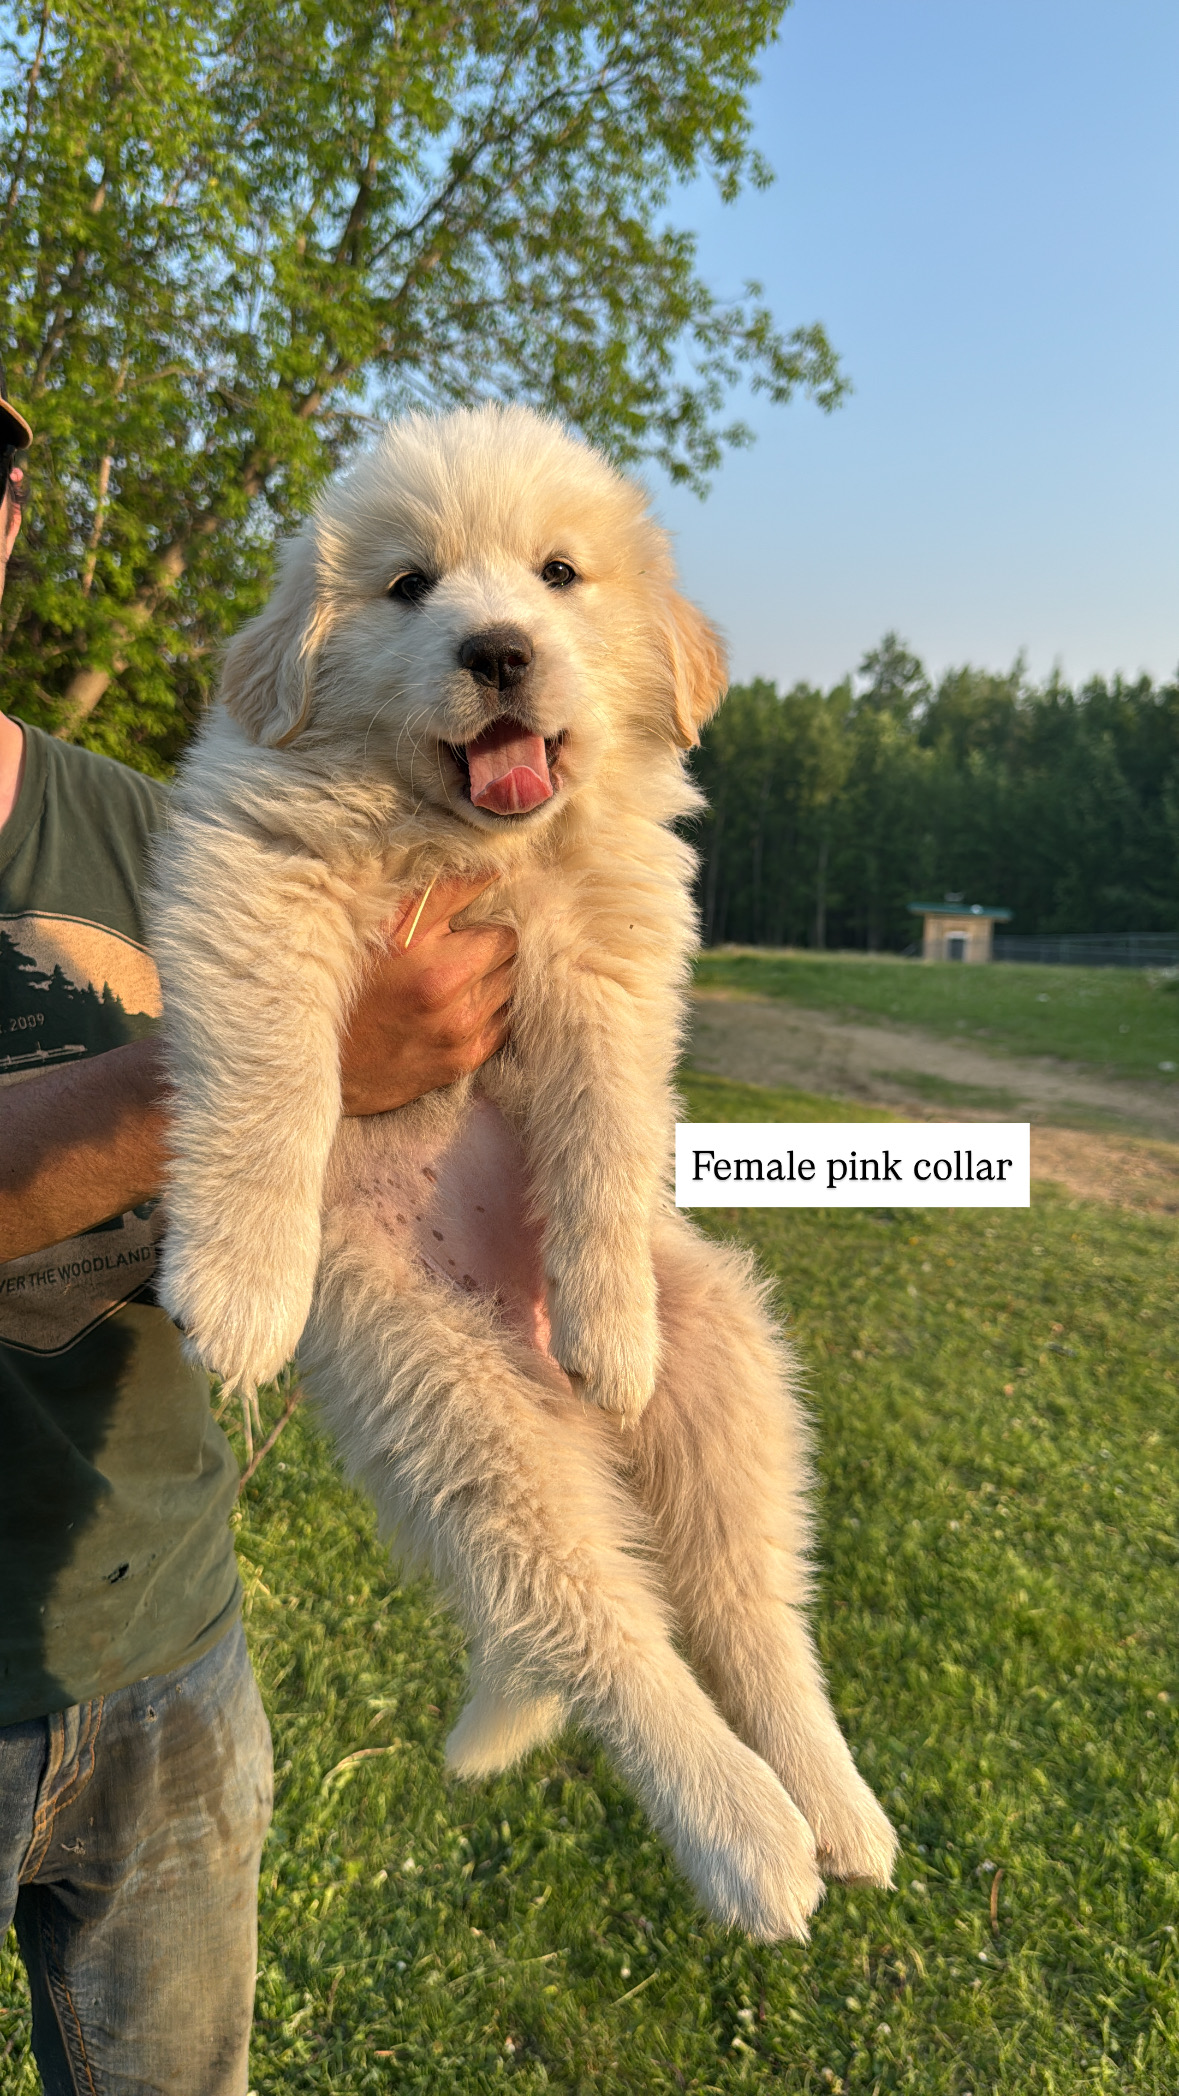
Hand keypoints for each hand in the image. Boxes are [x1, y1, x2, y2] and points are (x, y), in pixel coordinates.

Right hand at [338, 876, 515, 1115]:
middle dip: (489, 947)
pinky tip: (459, 1006)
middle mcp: (452, 1002)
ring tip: (457, 976)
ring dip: (491, 979)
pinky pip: (503, 1025)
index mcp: (433, 963)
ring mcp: (459, 1036)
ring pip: (509, 989)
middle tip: (458, 946)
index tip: (467, 921)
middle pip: (510, 958)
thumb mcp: (378, 924)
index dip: (485, 920)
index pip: (503, 930)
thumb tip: (490, 867)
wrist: (315, 1056)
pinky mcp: (461, 1062)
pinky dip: (489, 1011)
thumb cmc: (342, 978)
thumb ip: (440, 892)